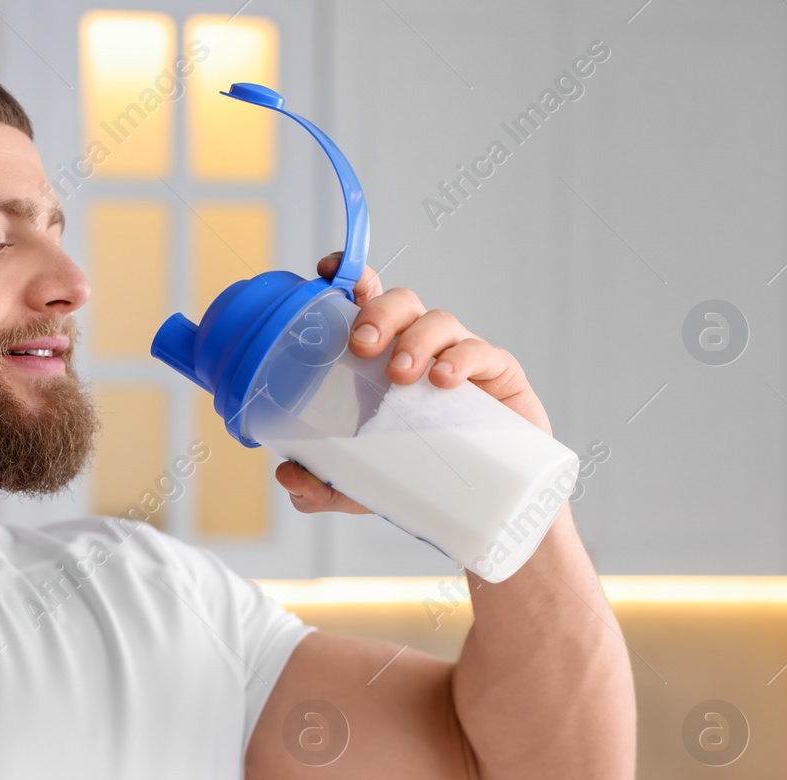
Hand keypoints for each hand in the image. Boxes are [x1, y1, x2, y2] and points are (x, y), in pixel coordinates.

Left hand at [274, 253, 553, 514]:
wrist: (483, 500)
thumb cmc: (418, 471)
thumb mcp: (361, 485)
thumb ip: (322, 484)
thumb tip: (288, 474)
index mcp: (384, 354)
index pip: (366, 300)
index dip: (348, 278)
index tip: (326, 273)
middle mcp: (420, 345)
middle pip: (400, 303)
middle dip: (378, 313)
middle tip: (360, 345)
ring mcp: (460, 356)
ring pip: (439, 322)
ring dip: (416, 340)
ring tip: (400, 375)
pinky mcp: (498, 375)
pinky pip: (483, 353)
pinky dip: (462, 359)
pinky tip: (445, 380)